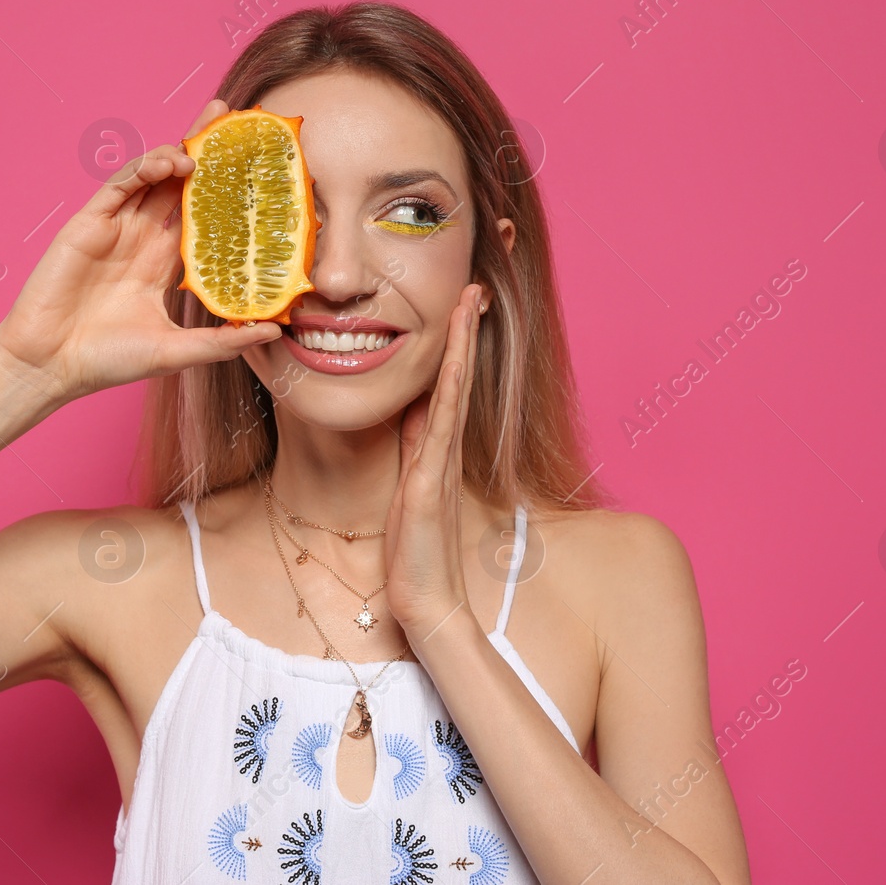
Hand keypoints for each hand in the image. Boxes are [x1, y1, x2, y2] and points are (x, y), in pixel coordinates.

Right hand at [0, 98, 281, 408]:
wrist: (50, 365)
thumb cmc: (107, 360)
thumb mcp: (177, 351)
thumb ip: (223, 341)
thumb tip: (274, 332)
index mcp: (165, 262)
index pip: (204, 214)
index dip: (227, 189)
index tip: (258, 167)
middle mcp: (144, 238)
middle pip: (182, 183)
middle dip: (205, 150)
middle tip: (234, 118)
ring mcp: (117, 227)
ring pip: (152, 175)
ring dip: (178, 152)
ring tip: (206, 140)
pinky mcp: (90, 222)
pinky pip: (120, 184)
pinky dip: (143, 167)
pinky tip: (168, 161)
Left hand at [383, 283, 483, 636]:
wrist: (425, 601)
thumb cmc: (414, 551)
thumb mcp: (409, 486)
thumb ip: (414, 448)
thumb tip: (414, 409)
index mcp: (437, 448)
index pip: (448, 382)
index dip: (455, 342)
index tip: (462, 300)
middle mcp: (444, 448)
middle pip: (459, 375)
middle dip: (466, 329)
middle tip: (476, 284)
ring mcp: (440, 463)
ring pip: (454, 391)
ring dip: (461, 345)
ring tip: (469, 302)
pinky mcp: (428, 484)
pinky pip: (440, 428)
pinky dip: (448, 392)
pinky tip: (452, 364)